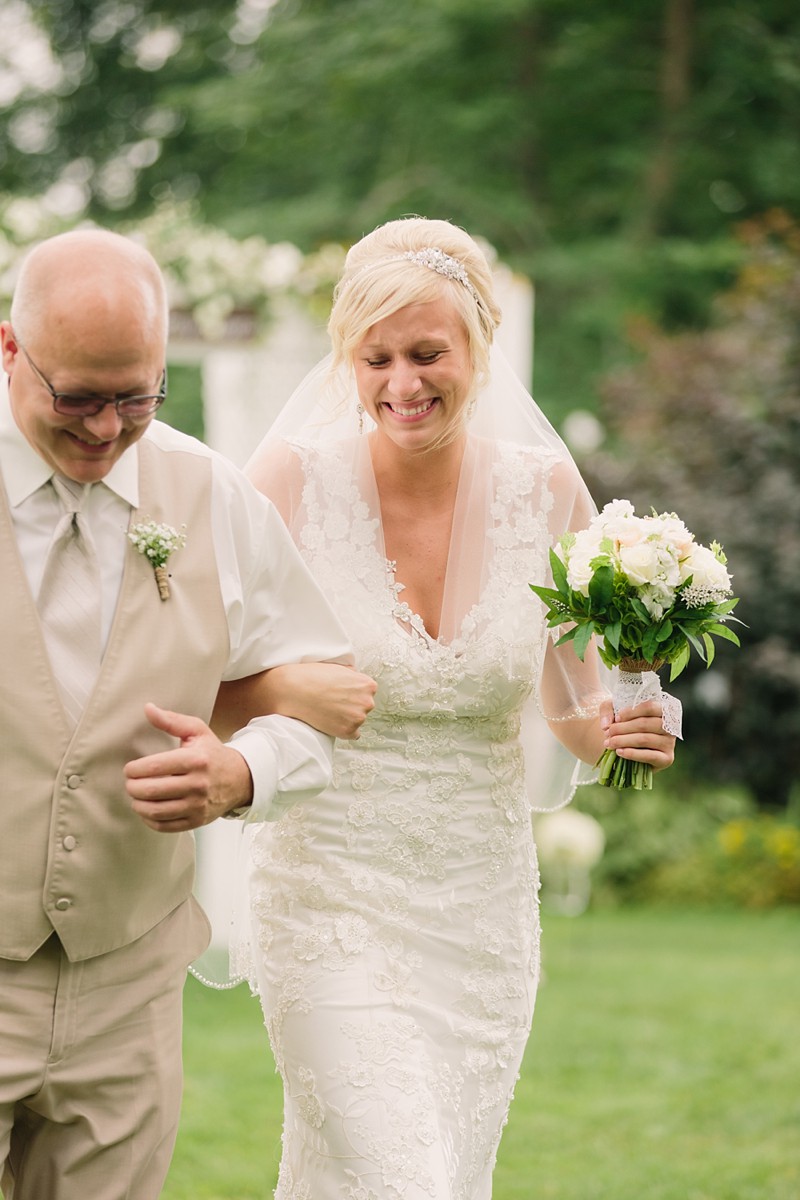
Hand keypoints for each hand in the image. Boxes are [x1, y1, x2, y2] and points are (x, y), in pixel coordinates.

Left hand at [125, 703, 253, 832]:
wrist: (239, 779)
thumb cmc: (213, 753)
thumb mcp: (196, 731)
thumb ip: (171, 720)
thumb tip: (147, 708)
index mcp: (196, 760)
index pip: (155, 767)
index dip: (134, 769)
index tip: (129, 769)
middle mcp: (198, 784)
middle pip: (152, 791)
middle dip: (133, 787)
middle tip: (130, 783)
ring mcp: (198, 805)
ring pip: (156, 811)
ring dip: (138, 805)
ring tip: (136, 796)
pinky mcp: (197, 820)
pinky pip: (165, 825)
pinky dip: (150, 820)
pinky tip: (147, 810)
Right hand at [279, 662, 376, 739]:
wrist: (295, 690)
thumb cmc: (315, 676)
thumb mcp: (339, 668)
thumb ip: (353, 676)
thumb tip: (356, 678)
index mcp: (368, 685)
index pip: (368, 692)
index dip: (354, 692)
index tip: (342, 693)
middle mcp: (367, 702)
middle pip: (365, 707)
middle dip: (353, 705)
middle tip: (334, 701)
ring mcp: (358, 718)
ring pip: (358, 720)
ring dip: (348, 717)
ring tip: (330, 710)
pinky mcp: (347, 731)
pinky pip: (353, 734)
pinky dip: (344, 729)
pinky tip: (333, 721)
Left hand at [599, 698, 675, 773]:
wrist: (628, 747)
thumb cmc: (624, 725)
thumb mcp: (613, 711)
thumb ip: (607, 710)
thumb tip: (606, 724)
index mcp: (661, 710)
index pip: (650, 706)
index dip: (631, 712)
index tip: (617, 718)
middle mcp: (669, 725)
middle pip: (645, 724)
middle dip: (623, 728)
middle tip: (608, 733)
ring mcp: (670, 742)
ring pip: (645, 739)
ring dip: (624, 741)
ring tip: (609, 743)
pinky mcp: (667, 759)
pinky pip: (650, 755)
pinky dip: (633, 754)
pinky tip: (619, 752)